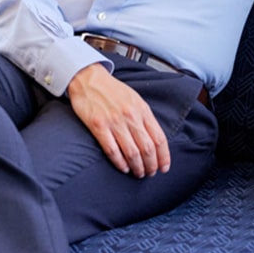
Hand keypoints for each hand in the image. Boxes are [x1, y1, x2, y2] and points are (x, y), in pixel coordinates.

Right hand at [66, 63, 170, 177]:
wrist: (89, 78)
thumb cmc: (113, 91)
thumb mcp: (135, 100)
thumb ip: (144, 118)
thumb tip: (155, 140)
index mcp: (142, 110)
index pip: (159, 138)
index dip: (163, 156)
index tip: (164, 167)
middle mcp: (131, 116)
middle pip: (147, 148)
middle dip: (151, 165)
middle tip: (150, 173)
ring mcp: (115, 122)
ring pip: (132, 152)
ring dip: (137, 167)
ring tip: (138, 173)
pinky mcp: (98, 126)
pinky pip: (112, 150)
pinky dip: (120, 162)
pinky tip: (123, 168)